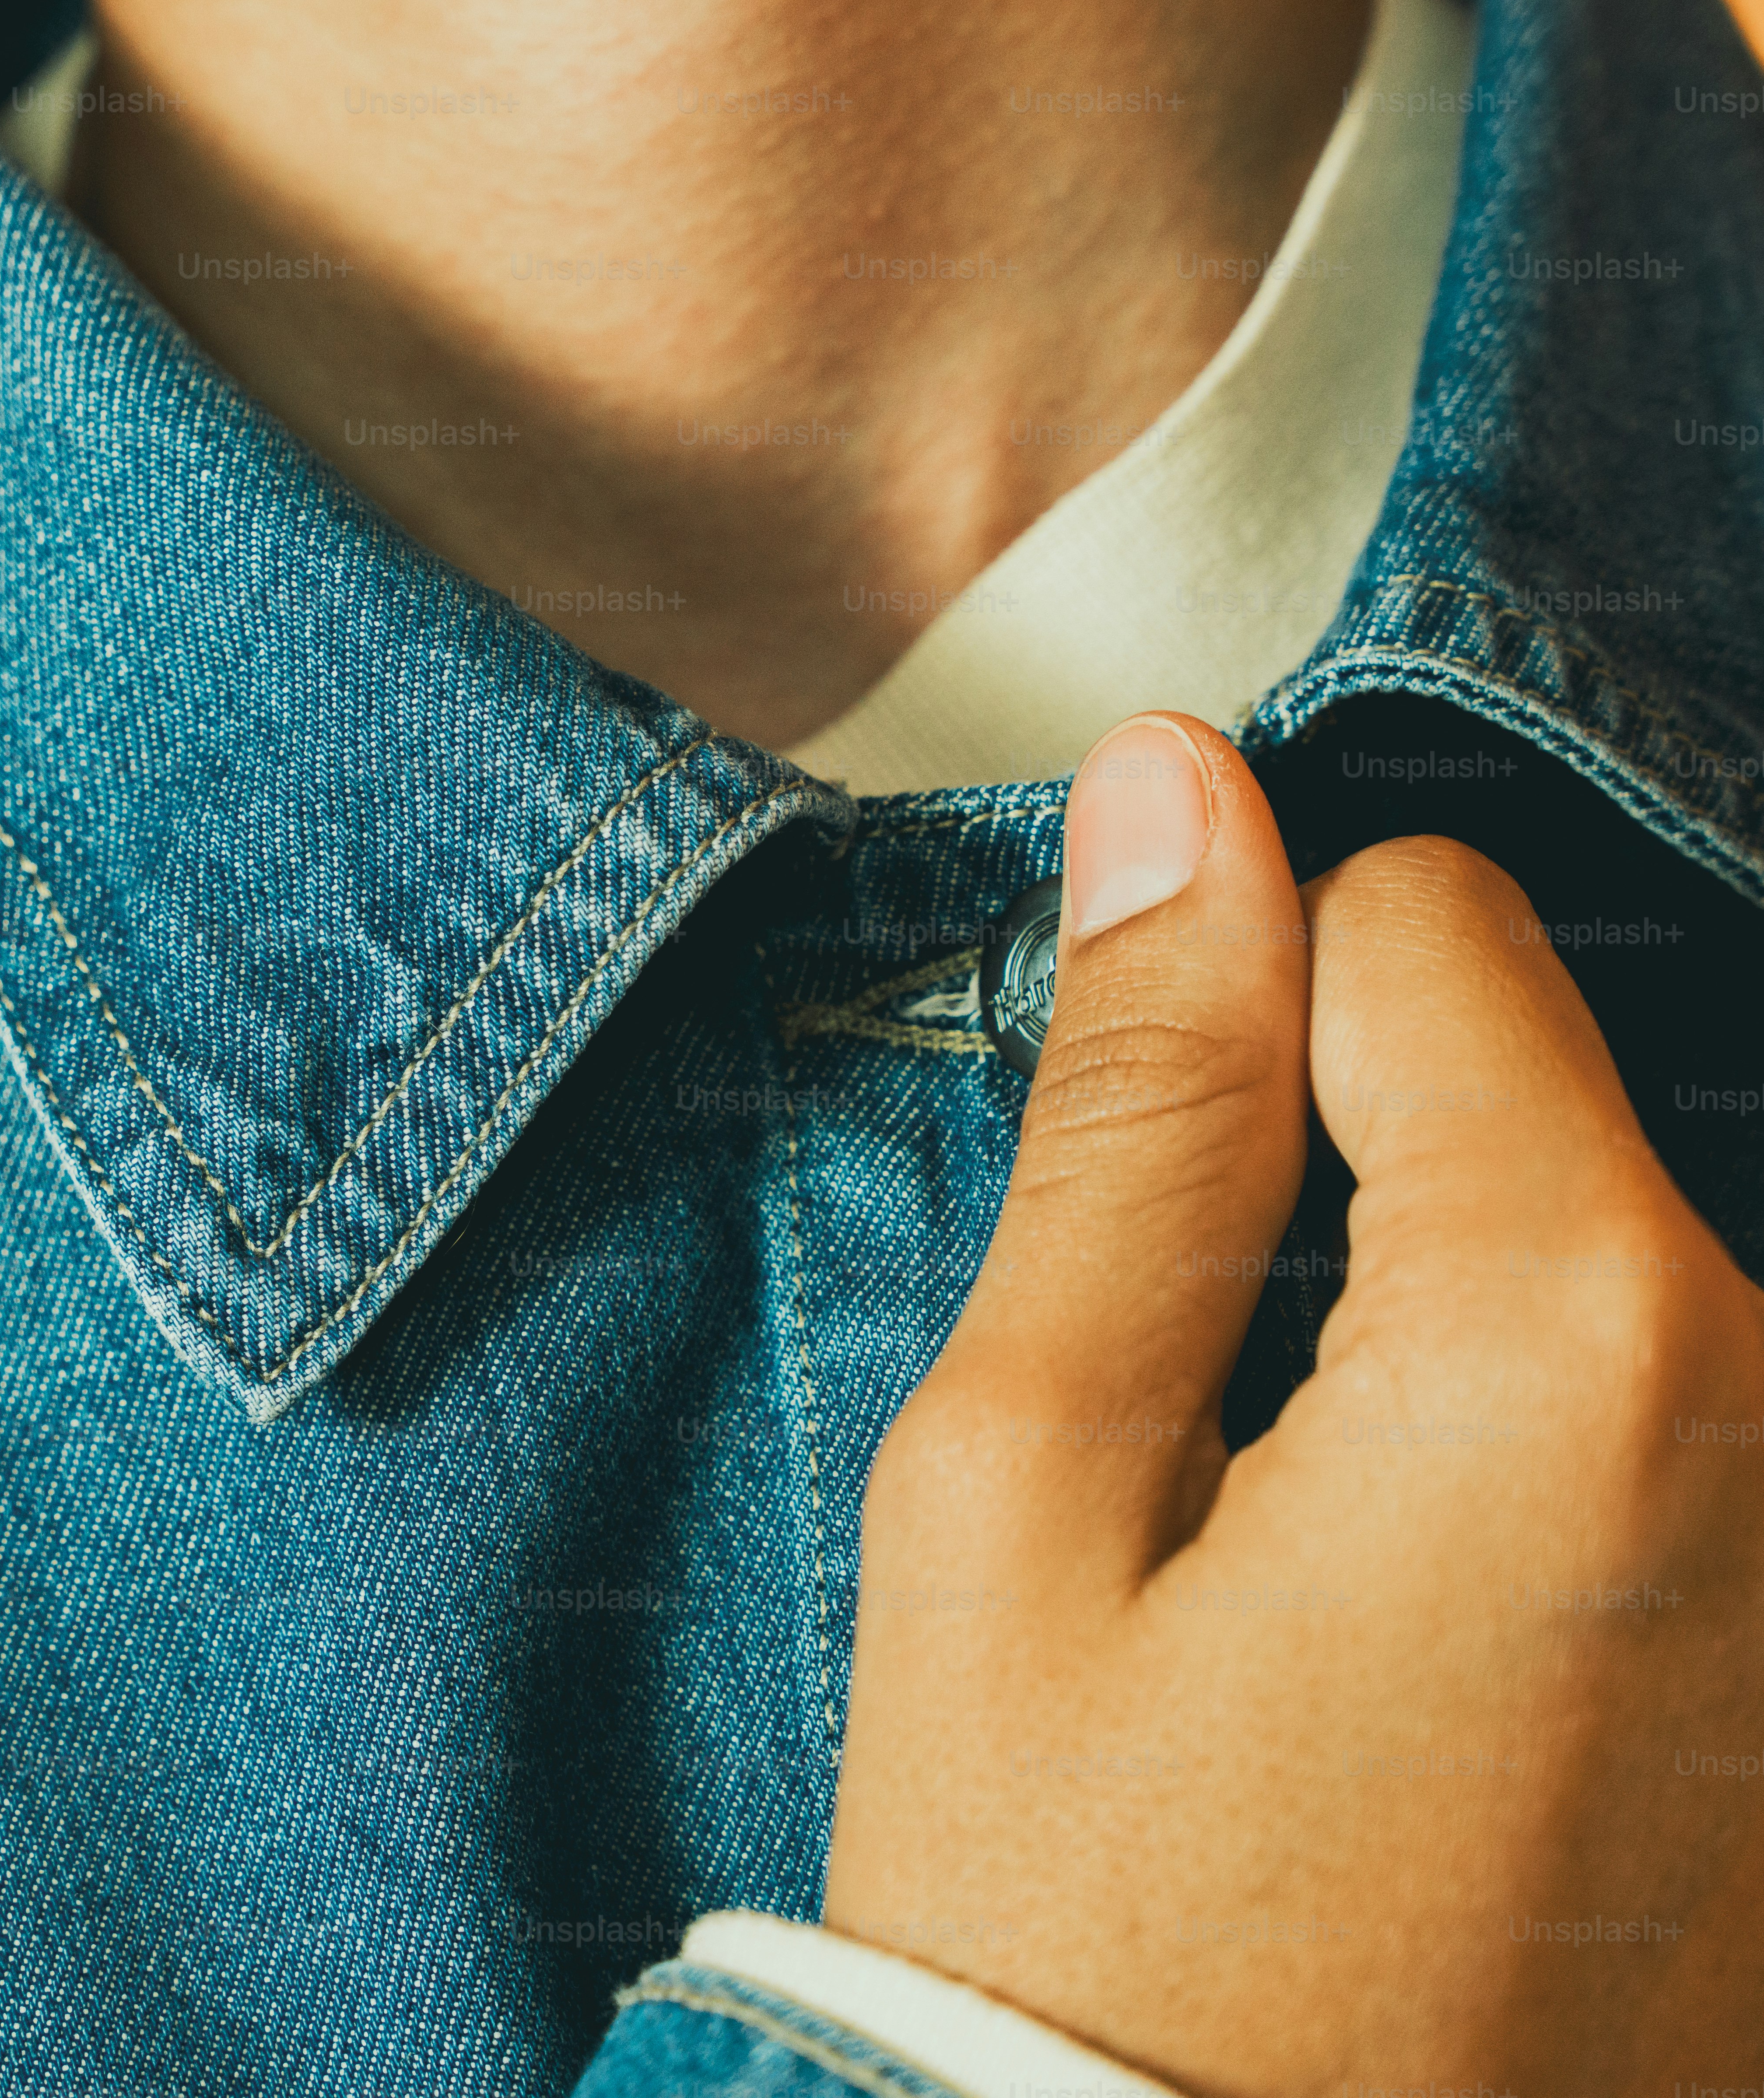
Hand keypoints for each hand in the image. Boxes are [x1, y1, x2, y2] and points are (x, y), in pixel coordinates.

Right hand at [824, 712, 1763, 2094]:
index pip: (1424, 927)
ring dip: (1460, 1350)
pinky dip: (1552, 1491)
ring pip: (1622, 1284)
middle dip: (1367, 1186)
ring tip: (1314, 1589)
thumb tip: (1179, 801)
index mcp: (1573, 1343)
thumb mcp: (1017, 1486)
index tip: (1145, 1179)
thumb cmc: (1066, 1906)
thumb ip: (1138, 1124)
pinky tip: (1432, 1681)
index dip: (1238, 1003)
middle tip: (1211, 1440)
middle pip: (1555, 1111)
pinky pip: (1690, 1461)